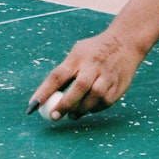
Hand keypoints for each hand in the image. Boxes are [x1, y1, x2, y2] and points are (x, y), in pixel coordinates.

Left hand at [28, 30, 145, 120]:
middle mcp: (93, 66)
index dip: (44, 92)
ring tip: (73, 114)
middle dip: (65, 105)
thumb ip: (65, 72)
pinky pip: (105, 103)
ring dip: (81, 110)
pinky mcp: (119, 86)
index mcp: (78, 57)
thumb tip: (47, 97)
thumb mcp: (77, 53)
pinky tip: (90, 107)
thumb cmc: (94, 51)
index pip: (58, 76)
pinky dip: (95, 108)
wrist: (126, 42)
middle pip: (78, 88)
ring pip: (94, 98)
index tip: (32, 106)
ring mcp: (108, 76)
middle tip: (55, 116)